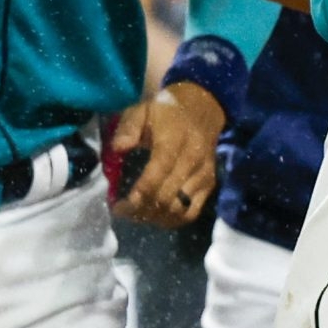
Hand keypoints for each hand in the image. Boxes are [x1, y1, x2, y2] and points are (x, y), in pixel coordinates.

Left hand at [112, 83, 225, 227]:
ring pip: (179, 210)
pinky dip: (172, 220)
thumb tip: (118, 148)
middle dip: (141, 211)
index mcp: (174, 142)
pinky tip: (156, 216)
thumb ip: (129, 127)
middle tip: (122, 212)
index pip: (156, 176)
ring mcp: (204, 176)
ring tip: (137, 215)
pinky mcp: (210, 185)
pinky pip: (192, 213)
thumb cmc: (167, 110)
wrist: (204, 107)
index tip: (118, 205)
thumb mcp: (143, 109)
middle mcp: (192, 162)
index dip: (137, 196)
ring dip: (155, 218)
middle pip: (167, 199)